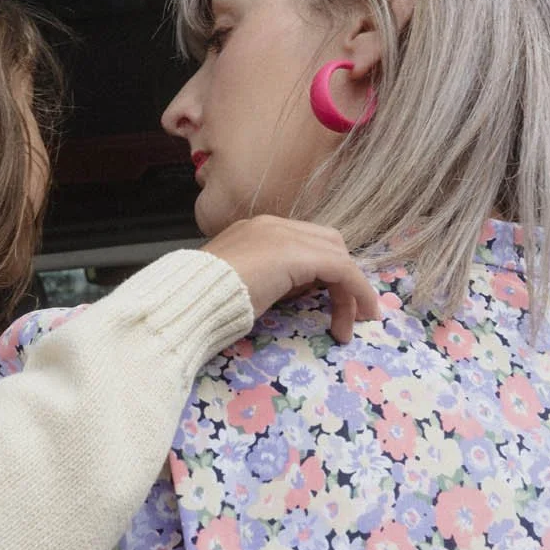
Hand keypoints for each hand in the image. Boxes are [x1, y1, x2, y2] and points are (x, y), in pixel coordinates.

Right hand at [201, 215, 381, 342]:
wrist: (192, 298)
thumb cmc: (204, 299)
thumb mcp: (237, 283)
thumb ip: (262, 278)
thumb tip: (280, 292)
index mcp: (255, 229)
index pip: (304, 241)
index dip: (324, 270)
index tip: (329, 303)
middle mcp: (273, 224)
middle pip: (328, 242)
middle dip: (343, 277)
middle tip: (347, 312)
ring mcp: (285, 235)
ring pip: (338, 256)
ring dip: (351, 292)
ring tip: (350, 325)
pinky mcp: (298, 254)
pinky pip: (342, 270)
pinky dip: (356, 292)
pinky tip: (358, 316)